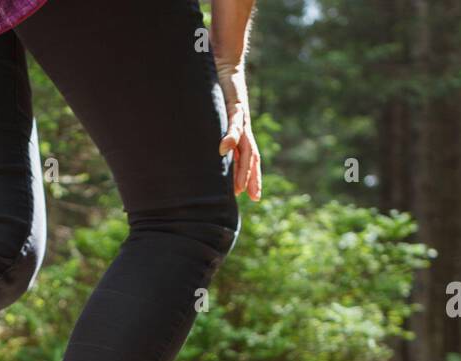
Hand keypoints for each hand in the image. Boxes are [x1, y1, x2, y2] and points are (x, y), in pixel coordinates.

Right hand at [216, 58, 261, 201]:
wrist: (224, 62)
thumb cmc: (216, 88)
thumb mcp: (214, 114)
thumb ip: (214, 129)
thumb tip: (206, 145)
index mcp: (240, 130)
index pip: (249, 157)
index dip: (251, 175)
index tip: (250, 196)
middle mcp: (244, 126)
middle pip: (252, 157)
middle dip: (252, 178)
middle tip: (254, 198)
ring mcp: (242, 116)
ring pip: (246, 147)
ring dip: (243, 169)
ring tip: (239, 188)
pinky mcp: (235, 104)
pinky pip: (234, 124)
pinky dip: (230, 137)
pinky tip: (223, 150)